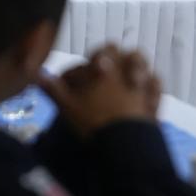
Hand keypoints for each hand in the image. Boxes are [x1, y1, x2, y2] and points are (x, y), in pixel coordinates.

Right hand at [39, 46, 160, 136]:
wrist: (123, 144)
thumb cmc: (93, 122)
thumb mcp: (67, 106)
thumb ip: (53, 89)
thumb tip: (38, 75)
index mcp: (108, 68)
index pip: (104, 50)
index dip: (98, 57)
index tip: (94, 67)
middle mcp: (127, 72)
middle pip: (129, 53)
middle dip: (121, 59)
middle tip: (111, 72)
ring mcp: (144, 86)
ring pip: (146, 66)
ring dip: (137, 68)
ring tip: (130, 79)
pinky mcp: (155, 102)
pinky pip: (157, 86)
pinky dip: (152, 86)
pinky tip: (145, 91)